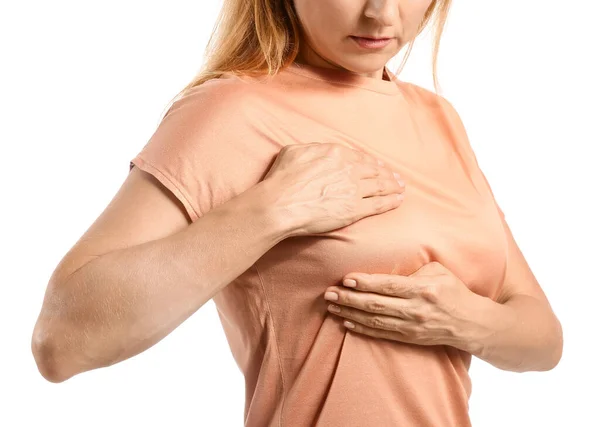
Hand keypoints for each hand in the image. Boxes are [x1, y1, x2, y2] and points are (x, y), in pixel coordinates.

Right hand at [261, 142, 405, 236]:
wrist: (280, 204)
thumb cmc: (282, 179)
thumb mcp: (293, 152)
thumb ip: (311, 149)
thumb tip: (318, 150)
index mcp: (335, 153)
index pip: (359, 157)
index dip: (371, 162)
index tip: (377, 165)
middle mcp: (349, 169)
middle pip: (374, 170)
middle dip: (386, 173)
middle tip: (395, 177)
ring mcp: (353, 190)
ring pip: (380, 186)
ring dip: (393, 186)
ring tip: (400, 188)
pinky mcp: (354, 210)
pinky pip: (378, 204)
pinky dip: (391, 201)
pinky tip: (398, 200)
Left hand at [323, 261, 479, 349]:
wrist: (472, 323)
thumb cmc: (453, 291)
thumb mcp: (438, 271)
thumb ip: (413, 269)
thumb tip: (386, 265)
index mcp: (423, 289)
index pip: (388, 286)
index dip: (365, 283)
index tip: (346, 279)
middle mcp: (416, 309)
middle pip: (376, 304)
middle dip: (350, 299)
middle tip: (329, 294)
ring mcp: (412, 326)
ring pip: (375, 320)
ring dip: (350, 314)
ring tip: (332, 307)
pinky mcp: (410, 338)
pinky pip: (381, 334)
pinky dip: (362, 329)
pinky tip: (347, 323)